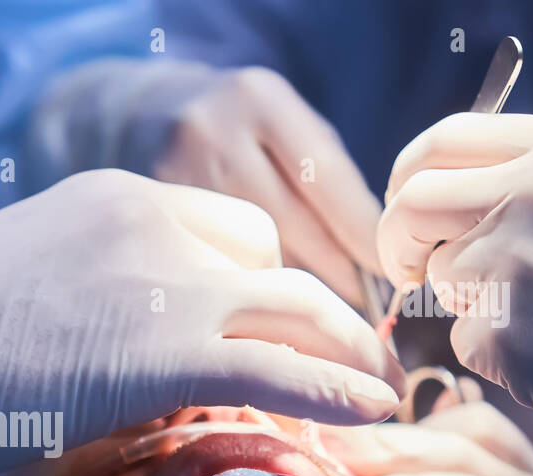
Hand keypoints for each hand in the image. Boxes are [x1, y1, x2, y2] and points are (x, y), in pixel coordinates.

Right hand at [0, 169, 403, 475]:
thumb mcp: (19, 286)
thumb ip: (90, 295)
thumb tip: (122, 344)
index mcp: (112, 200)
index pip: (226, 232)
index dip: (260, 286)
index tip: (273, 329)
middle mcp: (149, 223)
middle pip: (273, 262)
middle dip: (317, 315)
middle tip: (347, 360)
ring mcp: (161, 284)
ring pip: (294, 310)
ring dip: (344, 354)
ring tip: (378, 393)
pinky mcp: (162, 354)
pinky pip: (280, 370)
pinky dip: (335, 393)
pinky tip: (370, 415)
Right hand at [152, 66, 383, 304]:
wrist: (143, 116)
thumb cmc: (240, 129)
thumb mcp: (284, 126)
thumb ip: (324, 178)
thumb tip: (370, 256)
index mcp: (261, 102)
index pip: (324, 177)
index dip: (360, 233)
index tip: (389, 271)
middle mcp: (213, 135)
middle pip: (289, 222)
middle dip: (335, 272)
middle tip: (366, 306)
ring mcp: (174, 177)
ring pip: (251, 255)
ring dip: (294, 290)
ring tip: (321, 315)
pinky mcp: (151, 216)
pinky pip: (216, 266)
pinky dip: (250, 288)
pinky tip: (265, 305)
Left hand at [379, 113, 532, 458]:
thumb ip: (526, 176)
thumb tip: (430, 185)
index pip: (443, 140)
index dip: (407, 176)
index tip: (405, 206)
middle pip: (412, 205)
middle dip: (397, 241)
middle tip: (409, 269)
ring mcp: (518, 260)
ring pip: (441, 275)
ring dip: (470, 299)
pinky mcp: (505, 328)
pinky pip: (464, 336)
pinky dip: (494, 350)